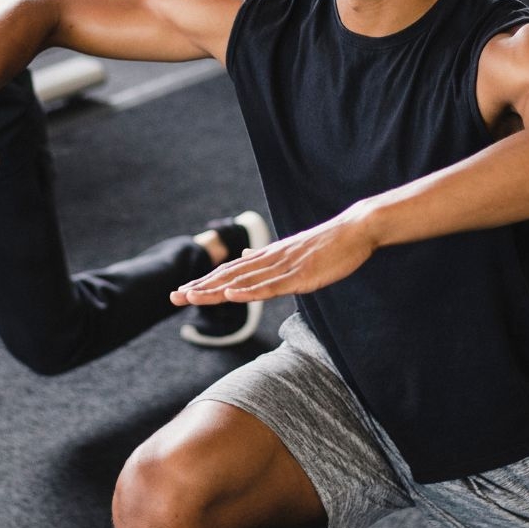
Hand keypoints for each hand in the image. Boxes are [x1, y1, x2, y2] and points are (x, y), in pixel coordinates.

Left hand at [169, 210, 378, 306]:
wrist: (355, 230)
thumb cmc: (327, 244)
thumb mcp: (291, 251)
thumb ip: (265, 257)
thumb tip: (243, 258)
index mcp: (267, 257)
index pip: (230, 272)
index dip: (205, 282)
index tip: (182, 292)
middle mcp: (269, 261)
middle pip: (228, 276)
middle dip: (200, 287)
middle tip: (173, 297)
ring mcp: (283, 268)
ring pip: (243, 282)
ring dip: (215, 290)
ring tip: (191, 297)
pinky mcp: (299, 276)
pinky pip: (270, 287)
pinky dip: (248, 292)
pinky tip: (230, 296)